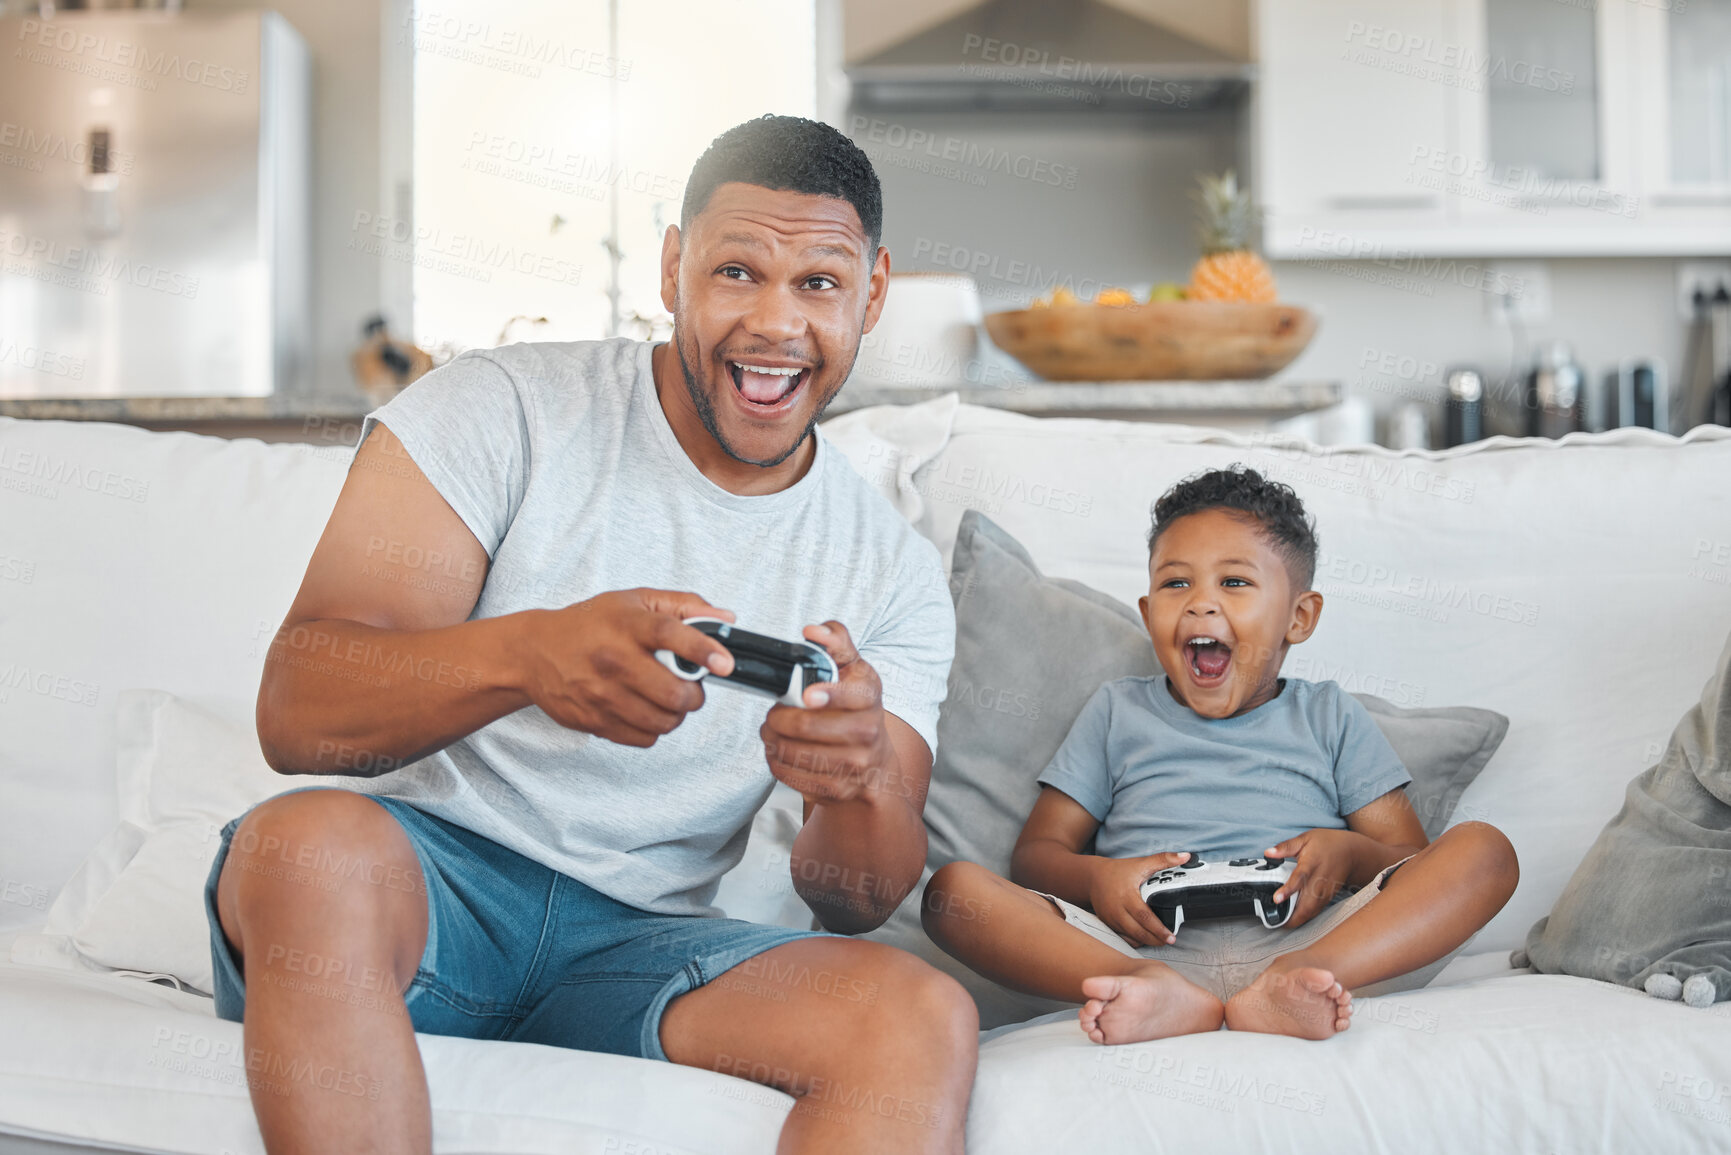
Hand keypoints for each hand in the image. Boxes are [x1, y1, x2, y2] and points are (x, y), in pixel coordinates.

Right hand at [519, 588, 735, 747]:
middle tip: (689, 687)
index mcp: (627, 624)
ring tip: (667, 699)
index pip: (669, 635)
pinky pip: (644, 738)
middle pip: (674, 693)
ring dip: (675, 714)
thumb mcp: (634, 601)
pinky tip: (644, 710)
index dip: (702, 650)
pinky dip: (653, 729)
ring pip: (663, 721)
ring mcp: (602, 694)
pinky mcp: (594, 720)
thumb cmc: (589, 624)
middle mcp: (613, 660)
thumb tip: (725, 619)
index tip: (724, 664)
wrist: (534, 653)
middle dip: (694, 695)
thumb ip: (684, 606)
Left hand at [759, 621, 897, 806]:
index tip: (807, 695)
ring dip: (771, 739)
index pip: (854, 695)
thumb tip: (814, 631)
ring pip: (793, 752)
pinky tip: (778, 750)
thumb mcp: (852, 670)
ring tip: (772, 730)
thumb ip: (836, 642)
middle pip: (807, 726)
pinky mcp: (835, 789)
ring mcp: (854, 765)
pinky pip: (789, 774)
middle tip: (772, 713)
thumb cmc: (855, 708)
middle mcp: (868, 731)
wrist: (874, 765)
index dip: (828, 695)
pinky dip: (774, 760)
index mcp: (870, 696)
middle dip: (778, 718)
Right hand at [1085, 852, 1191, 946]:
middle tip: (1169, 940)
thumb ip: (1164, 859)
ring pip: (1131, 937)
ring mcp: (1111, 919)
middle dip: (1156, 939)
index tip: (1171, 936)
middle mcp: (1117, 910)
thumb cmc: (1118, 871)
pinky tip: (1145, 938)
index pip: (1144, 917)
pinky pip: (1123, 937)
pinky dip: (1135, 941)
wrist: (1093, 877)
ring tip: (1161, 940)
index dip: (1158, 929)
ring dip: (1147, 941)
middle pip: (1138, 932)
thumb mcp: (1141, 863)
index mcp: (1127, 896)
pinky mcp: (1108, 924)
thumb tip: (1186, 856)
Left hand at [1267, 829, 1358, 928]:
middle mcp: (1320, 880)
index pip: (1300, 877)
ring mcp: (1326, 890)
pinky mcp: (1329, 896)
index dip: (1288, 889)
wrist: (1351, 852)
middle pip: (1308, 903)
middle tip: (1276, 922)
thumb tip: (1268, 852)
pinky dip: (1306, 917)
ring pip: (1313, 910)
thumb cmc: (1326, 843)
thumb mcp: (1305, 838)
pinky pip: (1317, 910)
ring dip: (1298, 919)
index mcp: (1311, 863)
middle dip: (1292, 916)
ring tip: (1282, 925)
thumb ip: (1285, 847)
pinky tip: (1295, 919)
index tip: (1277, 899)